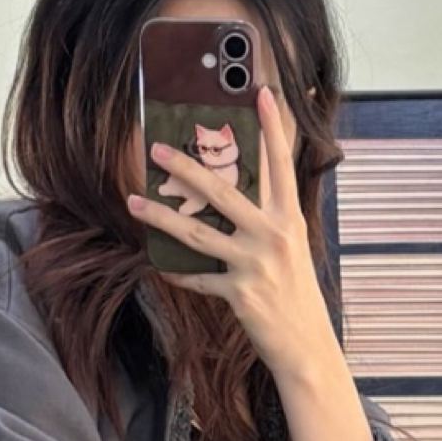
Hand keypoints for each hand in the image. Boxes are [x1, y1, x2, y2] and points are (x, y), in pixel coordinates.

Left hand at [128, 82, 340, 388]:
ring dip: (161, 216)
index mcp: (290, 220)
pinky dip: (178, 272)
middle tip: (157, 148)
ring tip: (134, 200)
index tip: (261, 92)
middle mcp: (273, 237)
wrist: (307, 347)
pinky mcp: (240, 295)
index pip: (280, 165)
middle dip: (187, 167)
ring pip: (198, 233)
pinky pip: (198, 278)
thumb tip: (234, 194)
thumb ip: (269, 218)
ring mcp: (255, 266)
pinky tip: (158, 264)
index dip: (272, 128)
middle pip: (223, 193)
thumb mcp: (291, 250)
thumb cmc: (297, 295)